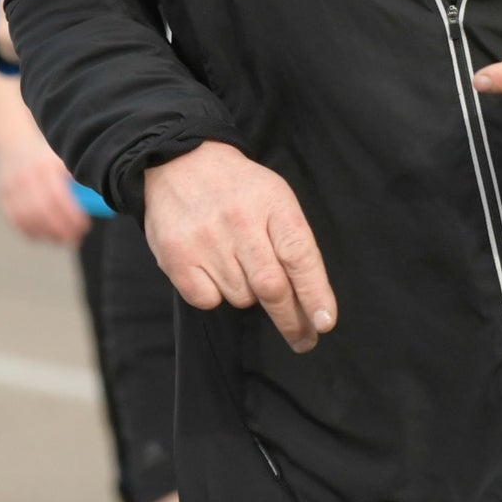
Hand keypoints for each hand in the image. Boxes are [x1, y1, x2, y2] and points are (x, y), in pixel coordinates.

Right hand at [0, 146, 92, 247]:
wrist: (13, 141)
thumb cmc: (46, 155)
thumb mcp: (62, 159)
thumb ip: (77, 178)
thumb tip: (97, 204)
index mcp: (45, 165)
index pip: (58, 196)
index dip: (72, 216)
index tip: (84, 227)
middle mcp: (25, 176)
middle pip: (42, 210)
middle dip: (60, 229)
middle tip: (74, 239)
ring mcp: (10, 187)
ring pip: (26, 218)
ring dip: (45, 233)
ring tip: (60, 240)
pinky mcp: (2, 196)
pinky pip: (15, 219)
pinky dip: (29, 231)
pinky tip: (43, 236)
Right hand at [143, 141, 336, 352]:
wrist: (179, 161)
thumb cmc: (239, 188)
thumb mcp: (275, 196)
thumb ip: (292, 241)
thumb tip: (311, 300)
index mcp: (273, 204)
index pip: (300, 256)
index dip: (314, 293)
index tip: (324, 323)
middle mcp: (240, 222)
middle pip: (272, 286)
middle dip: (292, 321)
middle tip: (304, 340)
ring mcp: (206, 240)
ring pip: (242, 297)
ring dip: (248, 294)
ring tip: (237, 263)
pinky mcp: (177, 257)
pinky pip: (208, 300)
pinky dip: (215, 294)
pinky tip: (212, 267)